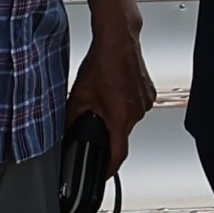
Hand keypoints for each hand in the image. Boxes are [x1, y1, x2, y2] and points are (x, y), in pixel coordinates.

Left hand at [74, 25, 154, 158]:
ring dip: (116, 115)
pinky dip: (124, 103)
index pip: (118, 154)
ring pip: (128, 119)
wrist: (118, 40)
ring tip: (104, 97)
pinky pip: (135, 106)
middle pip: (121, 134)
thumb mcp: (79, 95)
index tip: (103, 172)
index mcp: (121, 117)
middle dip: (107, 130)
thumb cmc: (102, 62)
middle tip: (95, 115)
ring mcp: (145, 102)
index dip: (109, 168)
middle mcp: (137, 112)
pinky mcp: (148, 93)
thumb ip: (71, 119)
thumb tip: (65, 131)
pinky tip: (114, 89)